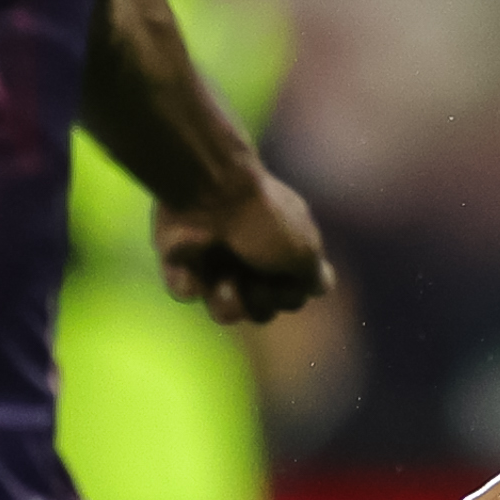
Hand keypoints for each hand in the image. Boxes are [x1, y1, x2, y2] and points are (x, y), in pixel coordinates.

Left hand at [156, 167, 332, 324]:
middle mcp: (250, 258)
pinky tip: (193, 264)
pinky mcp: (178, 261)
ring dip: (227, 302)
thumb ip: (314, 276)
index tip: (289, 277)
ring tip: (222, 284)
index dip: (289, 296)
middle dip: (259, 302)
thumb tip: (320, 287)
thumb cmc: (264, 219)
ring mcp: (214, 261)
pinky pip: (183, 291)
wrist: (209, 188)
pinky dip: (188, 282)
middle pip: (260, 311)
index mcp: (282, 251)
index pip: (291, 297)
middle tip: (253, 279)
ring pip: (224, 311)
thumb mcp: (305, 249)